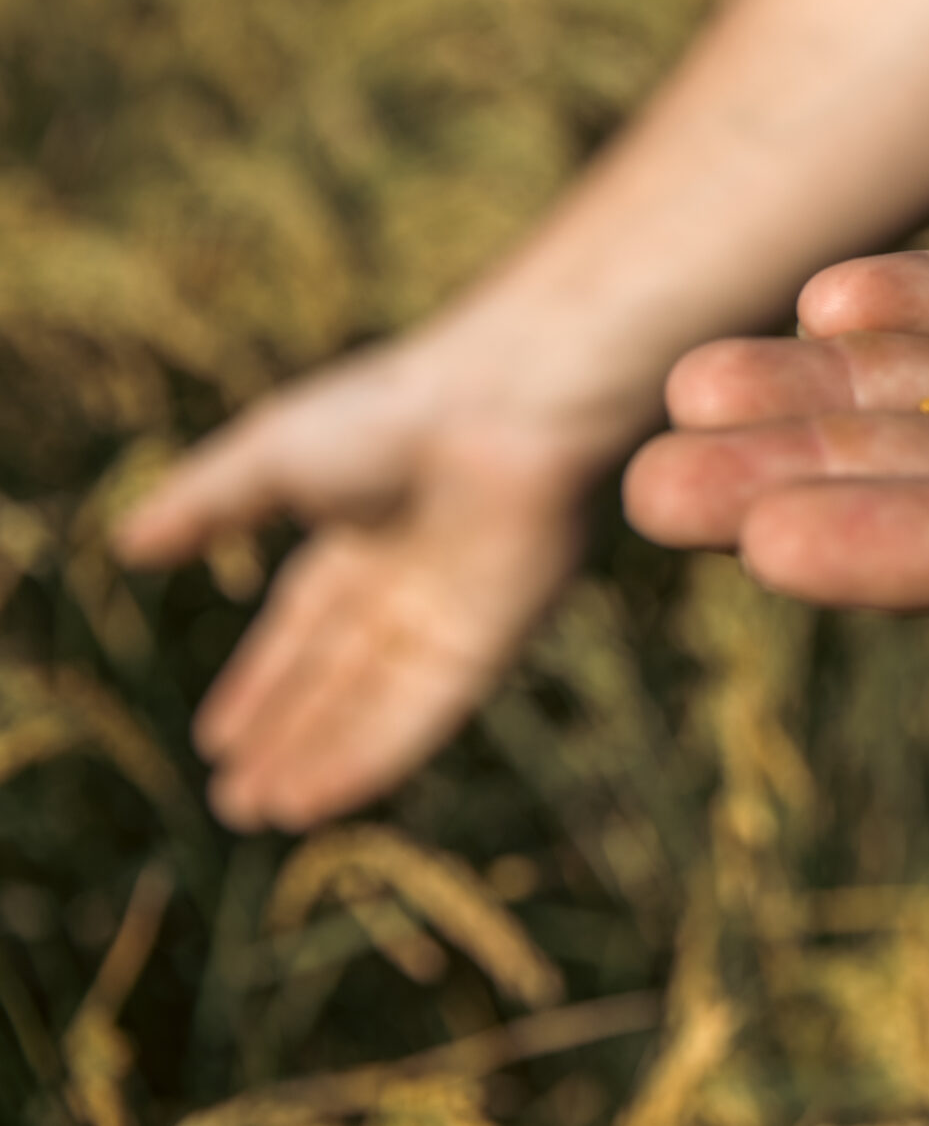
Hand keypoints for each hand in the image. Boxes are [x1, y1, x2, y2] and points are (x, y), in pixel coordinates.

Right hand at [114, 319, 637, 830]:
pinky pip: (423, 716)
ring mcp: (452, 614)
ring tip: (264, 816)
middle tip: (235, 802)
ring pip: (375, 708)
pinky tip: (321, 799)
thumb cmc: (391, 412)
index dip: (263, 681)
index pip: (307, 624)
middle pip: (340, 678)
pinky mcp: (490, 644)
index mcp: (364, 528)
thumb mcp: (269, 454)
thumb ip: (203, 503)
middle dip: (288, 737)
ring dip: (322, 762)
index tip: (218, 739)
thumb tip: (127, 545)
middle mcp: (411, 580)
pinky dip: (371, 758)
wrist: (503, 411)